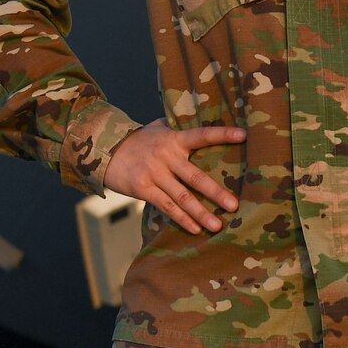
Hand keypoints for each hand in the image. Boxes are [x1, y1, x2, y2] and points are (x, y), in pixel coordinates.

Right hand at [104, 120, 244, 233]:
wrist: (103, 150)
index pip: (202, 135)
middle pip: (195, 177)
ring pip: (182, 197)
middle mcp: (166, 156)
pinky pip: (167, 207)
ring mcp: (155, 174)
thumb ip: (174, 127)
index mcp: (174, 139)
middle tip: (234, 205)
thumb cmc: (137, 140)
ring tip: (218, 226)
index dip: (223, 135)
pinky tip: (196, 229)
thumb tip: (191, 117)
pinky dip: (182, 219)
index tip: (244, 136)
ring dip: (201, 213)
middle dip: (216, 192)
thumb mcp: (156, 128)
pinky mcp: (143, 189)